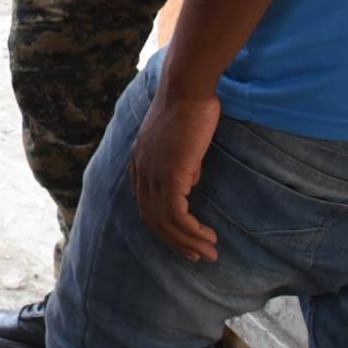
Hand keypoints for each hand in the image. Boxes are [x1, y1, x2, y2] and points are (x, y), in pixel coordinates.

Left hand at [131, 87, 222, 260]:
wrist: (187, 91)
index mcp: (139, 164)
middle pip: (152, 220)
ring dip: (187, 242)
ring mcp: (152, 174)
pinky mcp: (169, 175)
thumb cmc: (189, 110)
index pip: (146, 206)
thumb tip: (189, 184)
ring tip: (208, 252)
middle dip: (176, 243)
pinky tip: (207, 237)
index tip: (185, 241)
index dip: (164, 228)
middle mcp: (141, 172)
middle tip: (198, 256)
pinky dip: (191, 231)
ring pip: (164, 222)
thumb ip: (181, 166)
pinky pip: (177, 214)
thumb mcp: (181, 144)